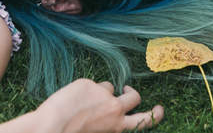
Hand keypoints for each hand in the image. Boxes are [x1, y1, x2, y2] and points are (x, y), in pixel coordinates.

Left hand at [36, 79, 162, 132]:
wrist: (52, 127)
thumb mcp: (98, 131)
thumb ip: (107, 121)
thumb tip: (108, 110)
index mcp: (117, 126)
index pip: (145, 120)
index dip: (156, 114)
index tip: (160, 108)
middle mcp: (115, 109)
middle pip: (134, 97)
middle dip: (132, 94)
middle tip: (127, 91)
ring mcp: (103, 94)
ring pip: (110, 87)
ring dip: (101, 92)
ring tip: (83, 102)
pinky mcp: (90, 84)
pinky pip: (91, 84)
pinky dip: (83, 89)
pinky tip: (71, 99)